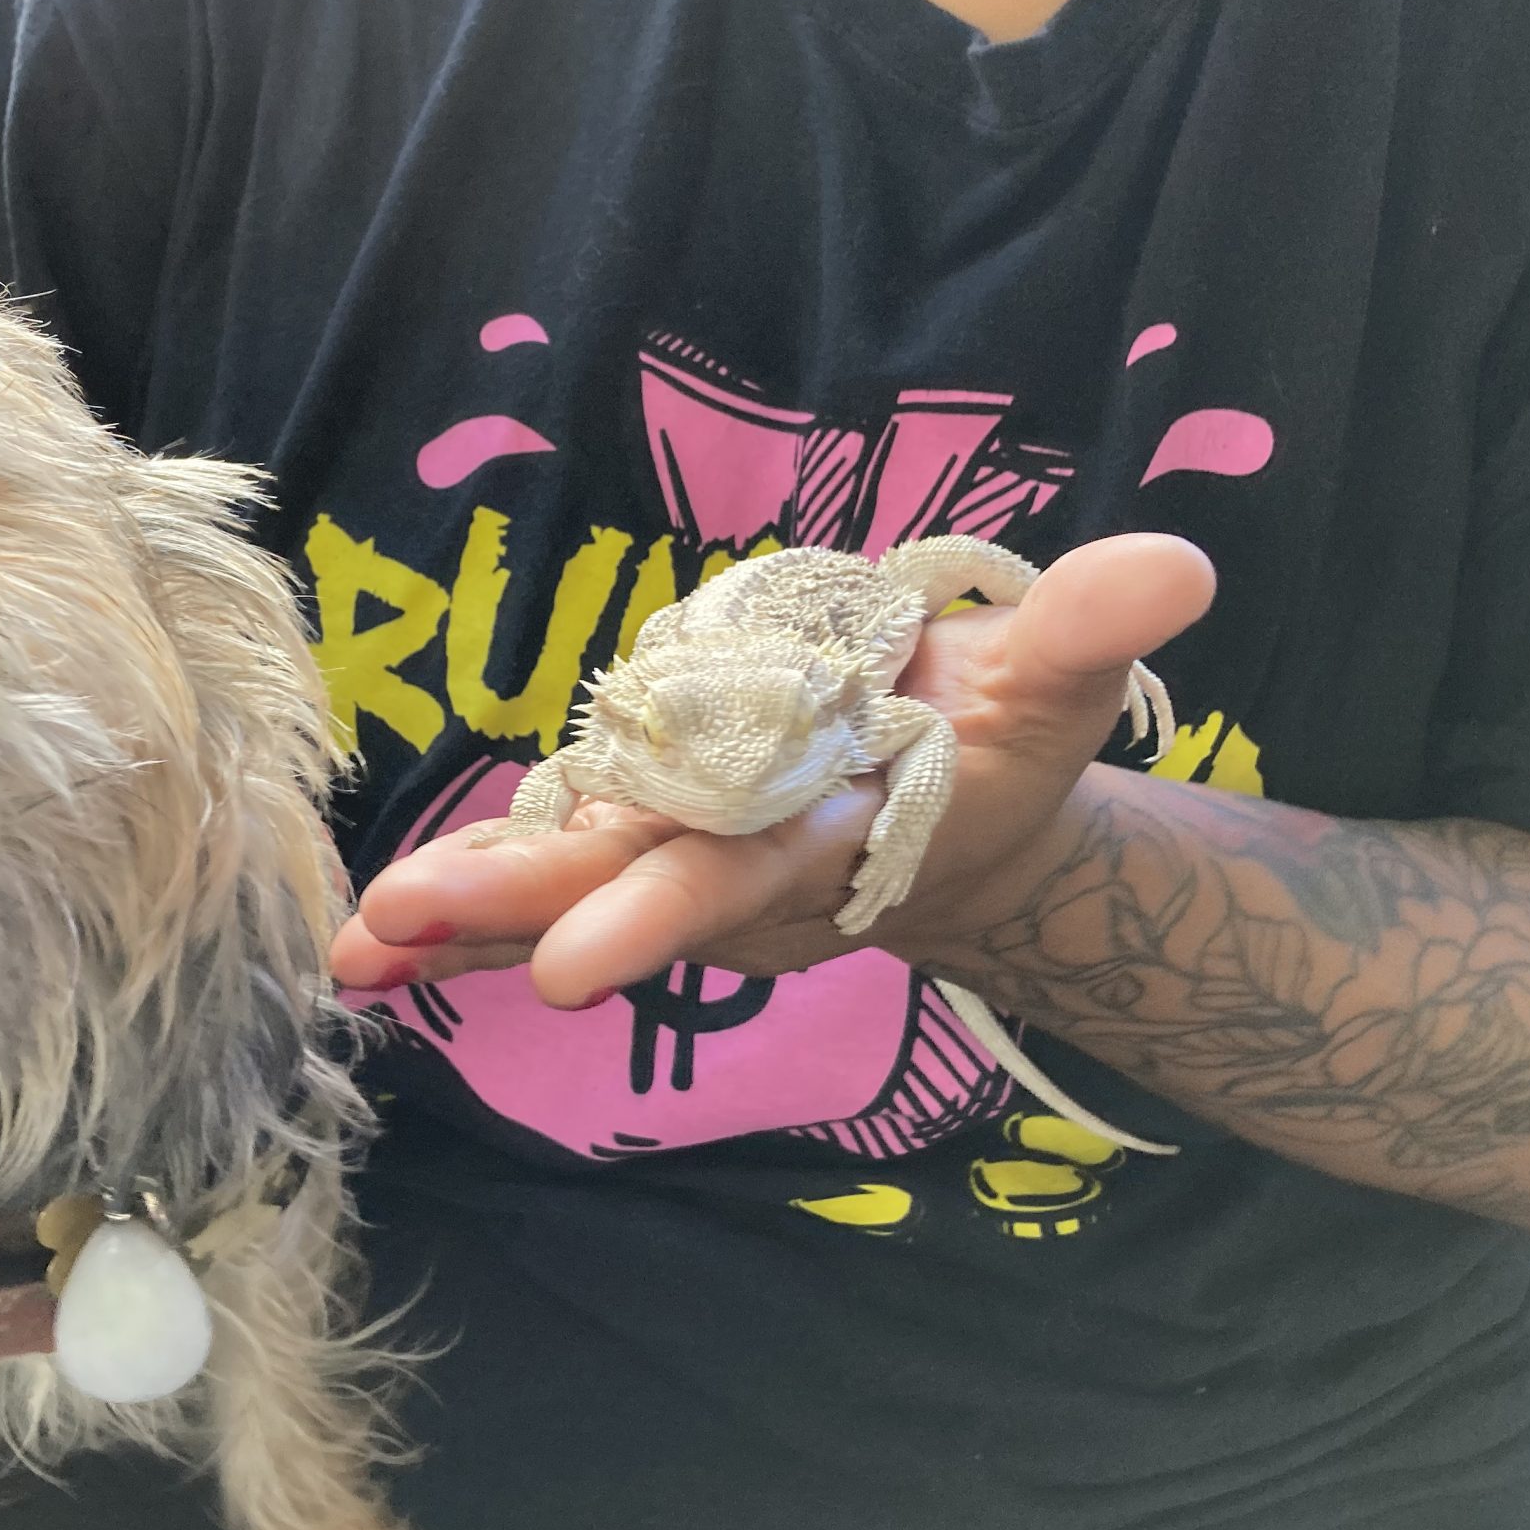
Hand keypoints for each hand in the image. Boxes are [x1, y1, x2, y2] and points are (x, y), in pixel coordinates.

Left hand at [330, 533, 1216, 1008]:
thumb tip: (1176, 566)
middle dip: (518, 910)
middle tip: (397, 928)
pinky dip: (469, 910)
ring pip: (570, 890)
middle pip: (627, 885)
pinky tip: (374, 938)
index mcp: (839, 828)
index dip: (662, 908)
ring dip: (462, 923)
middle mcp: (752, 865)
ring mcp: (693, 864)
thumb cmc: (1004, 748)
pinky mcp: (655, 850)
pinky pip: (553, 878)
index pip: (746, 864)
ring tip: (353, 950)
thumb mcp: (1057, 688)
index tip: (567, 963)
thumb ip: (1090, 630)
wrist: (968, 830)